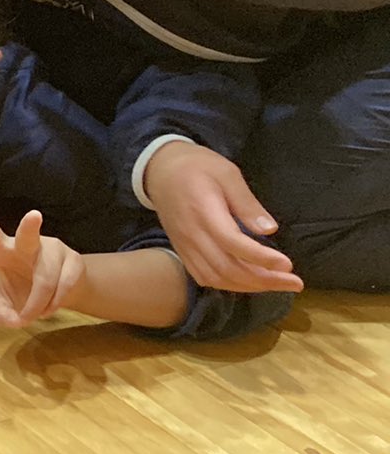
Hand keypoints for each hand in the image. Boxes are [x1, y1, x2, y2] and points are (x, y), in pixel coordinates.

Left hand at [0, 184, 86, 327]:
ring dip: (39, 306)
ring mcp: (54, 248)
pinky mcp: (75, 260)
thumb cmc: (24, 291)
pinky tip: (51, 308)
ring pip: (46, 281)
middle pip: (28, 237)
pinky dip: (54, 306)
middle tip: (33, 216)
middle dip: (29, 227)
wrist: (63, 293)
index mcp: (2, 249)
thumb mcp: (6, 307)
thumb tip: (11, 320)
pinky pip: (64, 287)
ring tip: (36, 314)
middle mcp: (28, 244)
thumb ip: (1, 314)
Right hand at [141, 141, 301, 292]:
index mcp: (204, 212)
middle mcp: (192, 235)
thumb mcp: (228, 174)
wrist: (160, 171)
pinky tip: (248, 282)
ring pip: (216, 277)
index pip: (232, 243)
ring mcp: (184, 246)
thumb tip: (270, 229)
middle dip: (263, 279)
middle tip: (294, 282)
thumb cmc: (198, 167)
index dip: (261, 258)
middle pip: (226, 268)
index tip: (287, 264)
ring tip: (276, 284)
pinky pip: (203, 276)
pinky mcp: (182, 250)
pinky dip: (228, 285)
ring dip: (248, 286)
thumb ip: (247, 203)